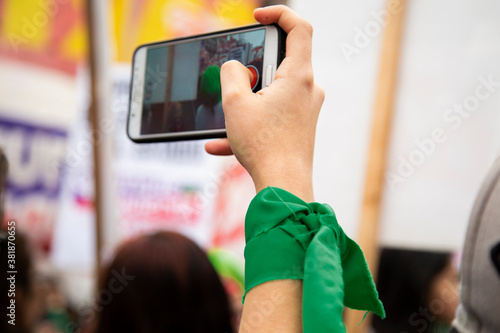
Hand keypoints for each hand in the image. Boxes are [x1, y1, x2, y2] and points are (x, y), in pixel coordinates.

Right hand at [206, 5, 323, 201]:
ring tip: (223, 122)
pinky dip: (250, 125)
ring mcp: (306, 111)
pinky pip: (272, 118)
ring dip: (245, 104)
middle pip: (281, 63)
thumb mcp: (236, 103)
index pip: (299, 28)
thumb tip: (236, 68)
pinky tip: (220, 144)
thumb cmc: (263, 146)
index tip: (258, 16)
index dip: (279, 14)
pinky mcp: (300, 128)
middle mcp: (309, 90)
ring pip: (272, 95)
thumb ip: (232, 73)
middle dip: (252, 71)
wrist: (284, 187)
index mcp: (299, 76)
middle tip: (235, 85)